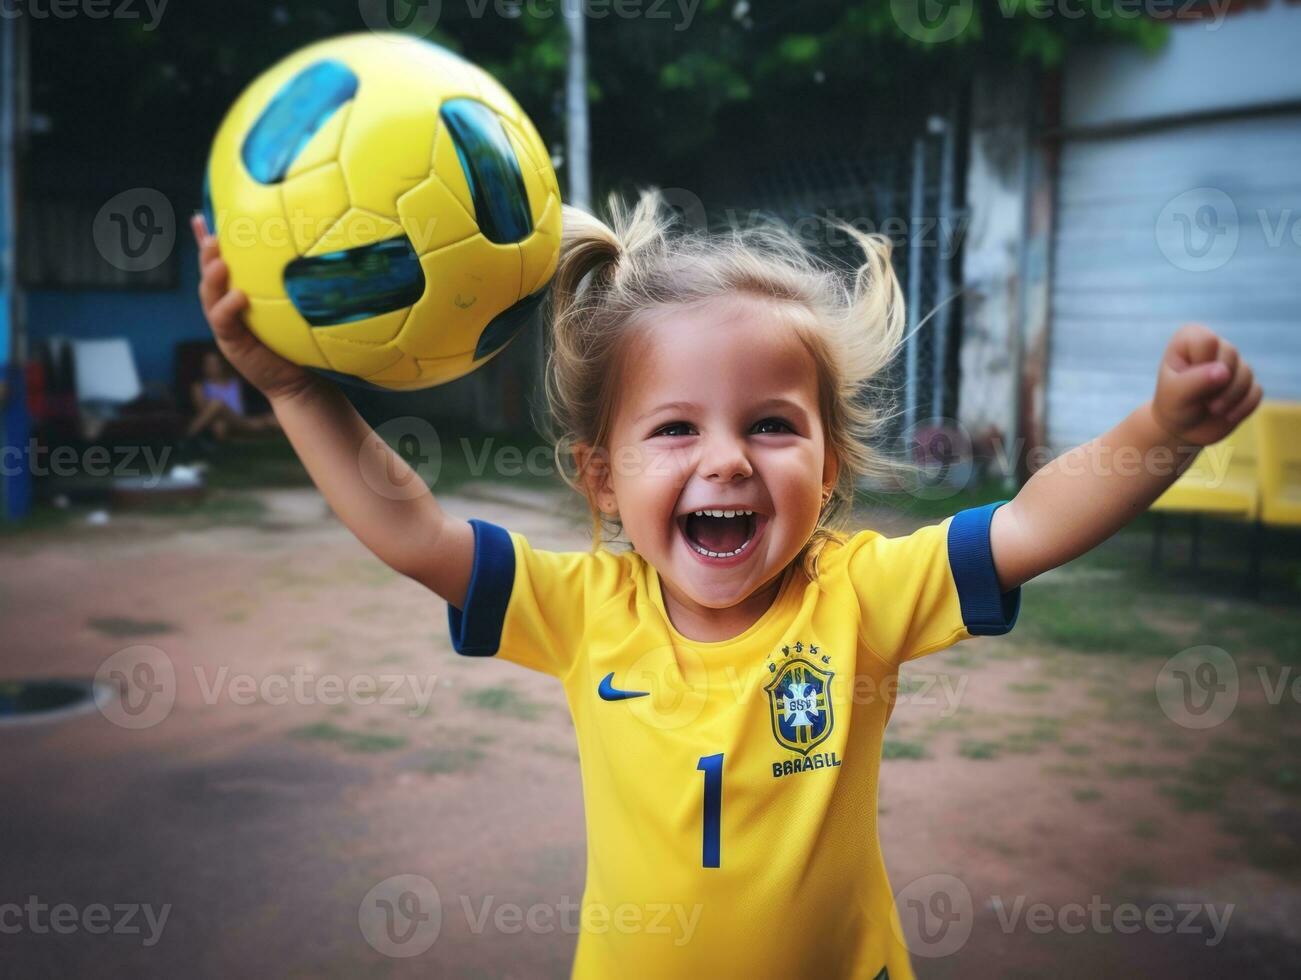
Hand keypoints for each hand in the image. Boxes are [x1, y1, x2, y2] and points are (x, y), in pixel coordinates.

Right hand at [192, 214, 318, 402]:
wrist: (301, 380)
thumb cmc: (303, 339)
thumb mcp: (297, 304)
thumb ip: (294, 281)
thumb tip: (315, 247)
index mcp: (240, 290)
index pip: (221, 260)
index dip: (206, 239)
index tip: (200, 216)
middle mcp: (228, 303)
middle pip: (209, 272)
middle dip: (206, 253)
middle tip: (212, 236)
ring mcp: (227, 322)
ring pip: (209, 294)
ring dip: (212, 275)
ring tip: (219, 260)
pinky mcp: (231, 342)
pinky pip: (223, 320)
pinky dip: (227, 306)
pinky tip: (238, 295)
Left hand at [1151, 323, 1261, 445]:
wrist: (1183, 429)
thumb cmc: (1173, 405)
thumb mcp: (1175, 394)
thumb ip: (1195, 380)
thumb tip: (1223, 371)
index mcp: (1192, 337)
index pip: (1207, 340)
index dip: (1200, 364)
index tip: (1185, 379)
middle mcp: (1216, 345)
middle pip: (1230, 354)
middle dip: (1216, 384)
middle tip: (1201, 401)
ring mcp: (1235, 363)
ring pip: (1246, 374)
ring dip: (1229, 398)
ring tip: (1211, 409)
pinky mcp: (1249, 383)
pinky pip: (1256, 392)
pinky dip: (1241, 408)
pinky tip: (1226, 415)